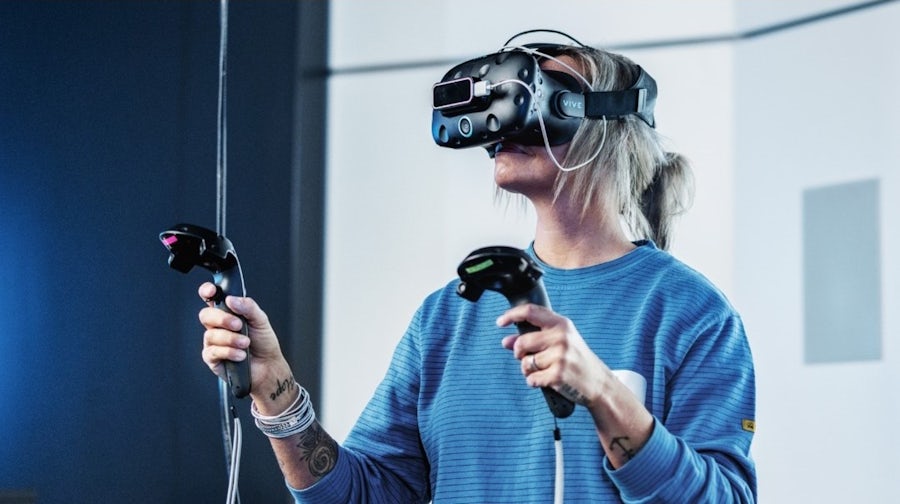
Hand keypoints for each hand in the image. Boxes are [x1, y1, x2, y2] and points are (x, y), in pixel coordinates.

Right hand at [197, 282, 293, 410]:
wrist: (268, 366)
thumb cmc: (264, 342)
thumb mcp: (261, 320)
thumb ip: (248, 307)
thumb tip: (231, 300)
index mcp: (228, 312)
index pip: (211, 298)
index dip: (207, 292)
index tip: (212, 291)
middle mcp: (217, 326)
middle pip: (206, 315)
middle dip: (222, 319)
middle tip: (239, 325)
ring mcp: (213, 342)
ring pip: (210, 334)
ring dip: (231, 339)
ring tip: (246, 343)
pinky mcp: (212, 358)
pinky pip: (213, 351)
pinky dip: (229, 352)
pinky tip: (240, 355)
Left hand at [498, 303, 653, 467]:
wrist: (598, 383)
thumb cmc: (576, 359)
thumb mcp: (560, 342)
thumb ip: (533, 338)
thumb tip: (506, 341)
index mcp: (561, 324)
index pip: (530, 312)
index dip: (511, 315)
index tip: (500, 322)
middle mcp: (561, 337)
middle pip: (522, 342)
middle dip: (519, 353)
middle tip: (526, 358)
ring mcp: (560, 356)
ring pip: (525, 363)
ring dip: (528, 370)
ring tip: (543, 370)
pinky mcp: (557, 375)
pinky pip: (531, 379)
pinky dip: (535, 382)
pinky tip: (548, 380)